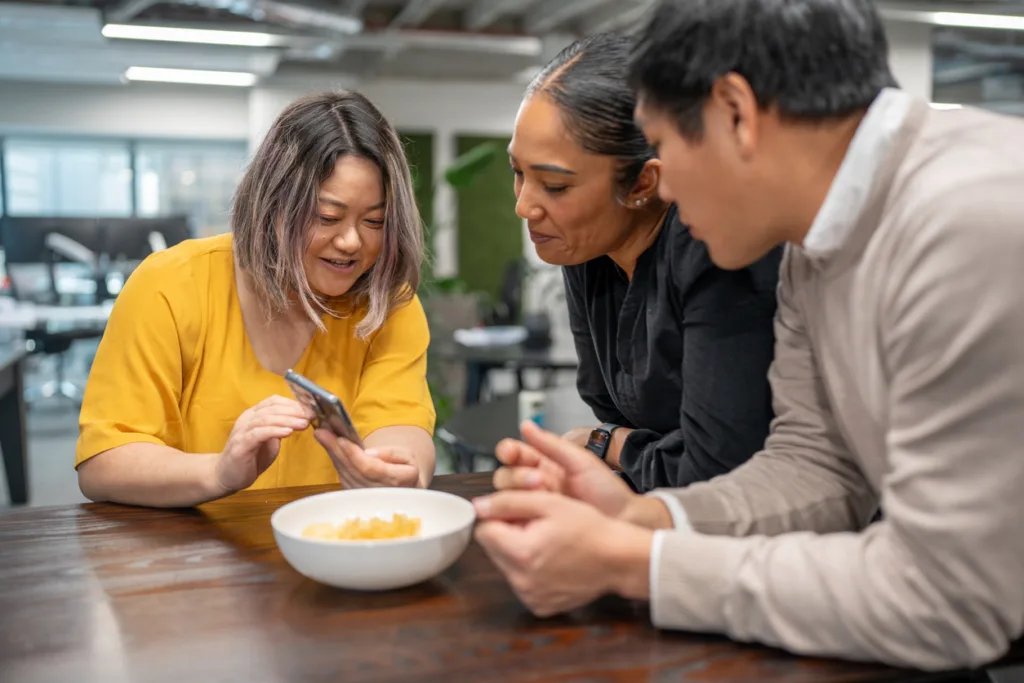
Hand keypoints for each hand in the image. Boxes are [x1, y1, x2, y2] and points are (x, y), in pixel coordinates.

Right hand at [214, 396, 312, 495]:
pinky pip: (258, 433)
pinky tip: (287, 432)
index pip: (274, 401)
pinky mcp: (240, 445)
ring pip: (266, 419)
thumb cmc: (251, 457)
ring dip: (287, 420)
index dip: (293, 403)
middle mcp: (247, 418)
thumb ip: (282, 428)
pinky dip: (274, 431)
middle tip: (311, 415)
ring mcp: (242, 431)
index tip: (311, 408)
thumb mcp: (270, 440)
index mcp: (254, 414)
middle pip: (272, 408)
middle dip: (294, 411)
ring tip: (304, 423)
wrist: (227, 475)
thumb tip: (303, 420)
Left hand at [314, 430, 420, 488]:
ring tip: (322, 435)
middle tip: (322, 432)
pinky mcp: (355, 495)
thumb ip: (391, 454)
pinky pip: (342, 477)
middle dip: (336, 450)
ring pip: (344, 474)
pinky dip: (334, 460)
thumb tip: (368, 453)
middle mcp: (378, 492)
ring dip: (332, 454)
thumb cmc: (406, 469)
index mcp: (396, 481)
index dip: (354, 455)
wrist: (405, 487)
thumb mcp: (408, 456)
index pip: (370, 469)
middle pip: (352, 471)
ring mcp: (365, 497)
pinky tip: (329, 446)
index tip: (342, 439)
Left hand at [473, 491, 652, 616]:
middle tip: (537, 527)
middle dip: (507, 535)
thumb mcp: (549, 503)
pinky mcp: (539, 606)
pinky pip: (521, 583)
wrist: (619, 560)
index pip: (484, 531)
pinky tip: (553, 561)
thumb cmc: (589, 528)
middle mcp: (521, 581)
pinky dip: (530, 572)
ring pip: (506, 566)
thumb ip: (509, 501)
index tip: (521, 514)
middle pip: (492, 550)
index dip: (500, 517)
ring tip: (547, 543)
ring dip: (518, 553)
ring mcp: (530, 597)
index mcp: (520, 553)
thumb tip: (478, 506)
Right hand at [494, 420, 636, 518]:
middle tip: (538, 480)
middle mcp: (535, 483)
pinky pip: (516, 519)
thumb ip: (551, 444)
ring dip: (517, 494)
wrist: (621, 519)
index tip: (510, 453)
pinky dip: (516, 514)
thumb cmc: (606, 490)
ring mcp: (535, 504)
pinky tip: (529, 512)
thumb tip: (526, 425)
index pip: (514, 454)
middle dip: (516, 476)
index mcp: (544, 463)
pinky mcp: (536, 524)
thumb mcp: (580, 461)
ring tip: (542, 494)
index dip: (508, 451)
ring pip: (507, 497)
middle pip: (505, 476)